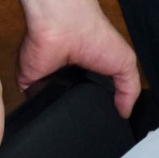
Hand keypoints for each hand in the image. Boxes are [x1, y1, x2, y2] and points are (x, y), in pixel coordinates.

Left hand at [18, 1, 140, 117]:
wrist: (66, 26)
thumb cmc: (96, 36)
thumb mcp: (125, 63)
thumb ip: (129, 89)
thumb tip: (125, 113)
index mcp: (89, 72)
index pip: (94, 98)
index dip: (100, 112)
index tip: (106, 127)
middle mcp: (68, 78)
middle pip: (73, 106)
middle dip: (80, 118)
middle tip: (88, 131)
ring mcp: (48, 82)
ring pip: (53, 109)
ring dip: (61, 116)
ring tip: (71, 123)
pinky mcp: (29, 84)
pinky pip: (35, 105)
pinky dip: (42, 110)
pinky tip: (52, 113)